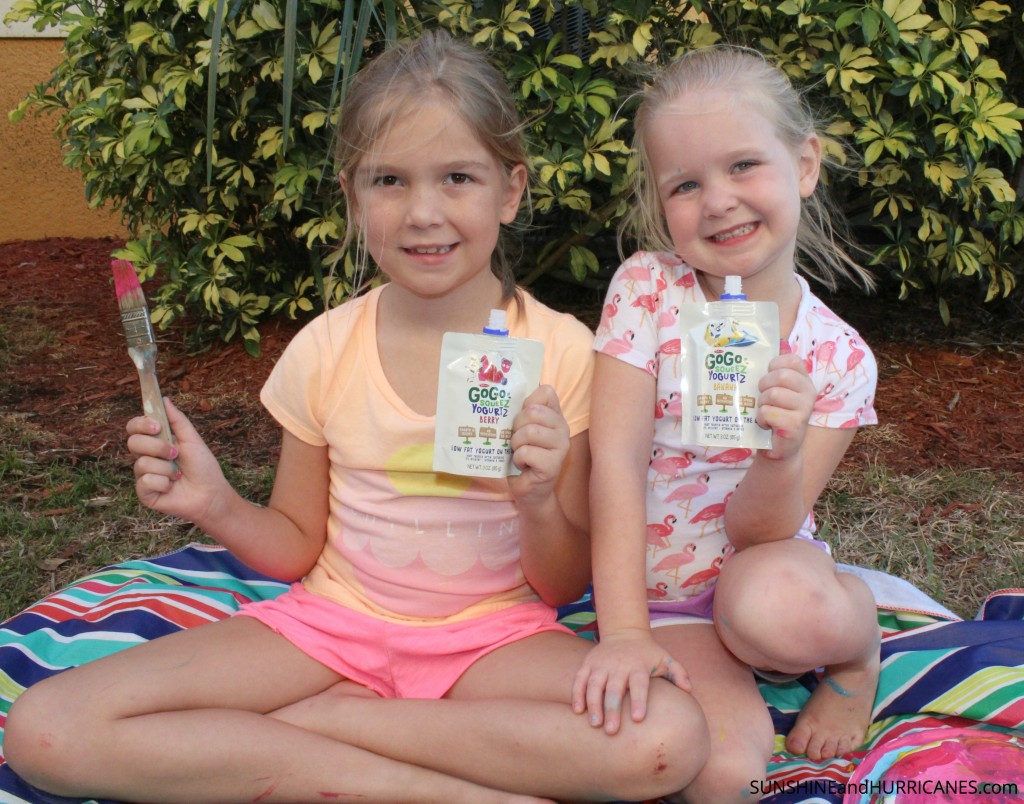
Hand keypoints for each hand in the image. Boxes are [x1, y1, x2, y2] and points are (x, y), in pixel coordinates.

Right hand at [126, 398, 226, 521]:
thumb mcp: (192, 440)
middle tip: (175, 454)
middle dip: (157, 447)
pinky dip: (163, 483)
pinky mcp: (144, 492)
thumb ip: (177, 420)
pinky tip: (171, 487)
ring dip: (166, 468)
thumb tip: (165, 399)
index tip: (157, 427)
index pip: (134, 427)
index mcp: (155, 442)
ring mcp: (143, 475)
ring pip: (142, 463)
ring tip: (178, 474)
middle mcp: (146, 457)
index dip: (140, 424)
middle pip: (133, 442)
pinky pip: (145, 481)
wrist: (211, 494)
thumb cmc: (203, 467)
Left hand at [507, 385, 568, 502]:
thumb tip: (503, 395)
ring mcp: (561, 446)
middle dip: (517, 425)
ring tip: (518, 451)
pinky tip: (522, 464)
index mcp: (555, 415)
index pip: (546, 392)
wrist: (530, 490)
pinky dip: (518, 458)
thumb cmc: (524, 456)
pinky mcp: (553, 464)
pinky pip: (527, 451)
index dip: (528, 402)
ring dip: (516, 443)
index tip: (522, 417)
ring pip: (530, 431)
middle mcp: (563, 428)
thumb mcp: (521, 430)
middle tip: (516, 439)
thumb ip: (520, 412)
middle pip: (533, 411)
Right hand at [571, 629, 690, 735]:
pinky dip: (577, 693)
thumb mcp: (665, 658)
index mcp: (638, 665)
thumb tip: (688, 690)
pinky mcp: (588, 663)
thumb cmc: (648, 653)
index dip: (639, 700)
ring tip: (594, 723)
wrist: (625, 632)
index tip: (639, 719)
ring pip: (594, 684)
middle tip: (612, 731)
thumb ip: (678, 673)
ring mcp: (601, 663)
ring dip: (593, 704)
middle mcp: (618, 664)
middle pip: (614, 688)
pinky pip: (580, 679)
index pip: (639, 684)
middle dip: (612, 709)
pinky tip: (578, 711)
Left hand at [756, 352, 814, 460]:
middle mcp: (808, 393)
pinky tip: (766, 425)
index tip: (768, 376)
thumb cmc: (773, 415)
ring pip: (772, 394)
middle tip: (762, 397)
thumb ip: (774, 371)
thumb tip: (777, 341)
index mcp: (804, 381)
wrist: (778, 449)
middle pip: (780, 376)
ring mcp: (804, 409)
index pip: (791, 360)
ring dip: (761, 404)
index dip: (774, 365)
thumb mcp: (774, 390)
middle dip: (763, 386)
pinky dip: (761, 418)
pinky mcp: (795, 425)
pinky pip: (768, 412)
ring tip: (764, 412)